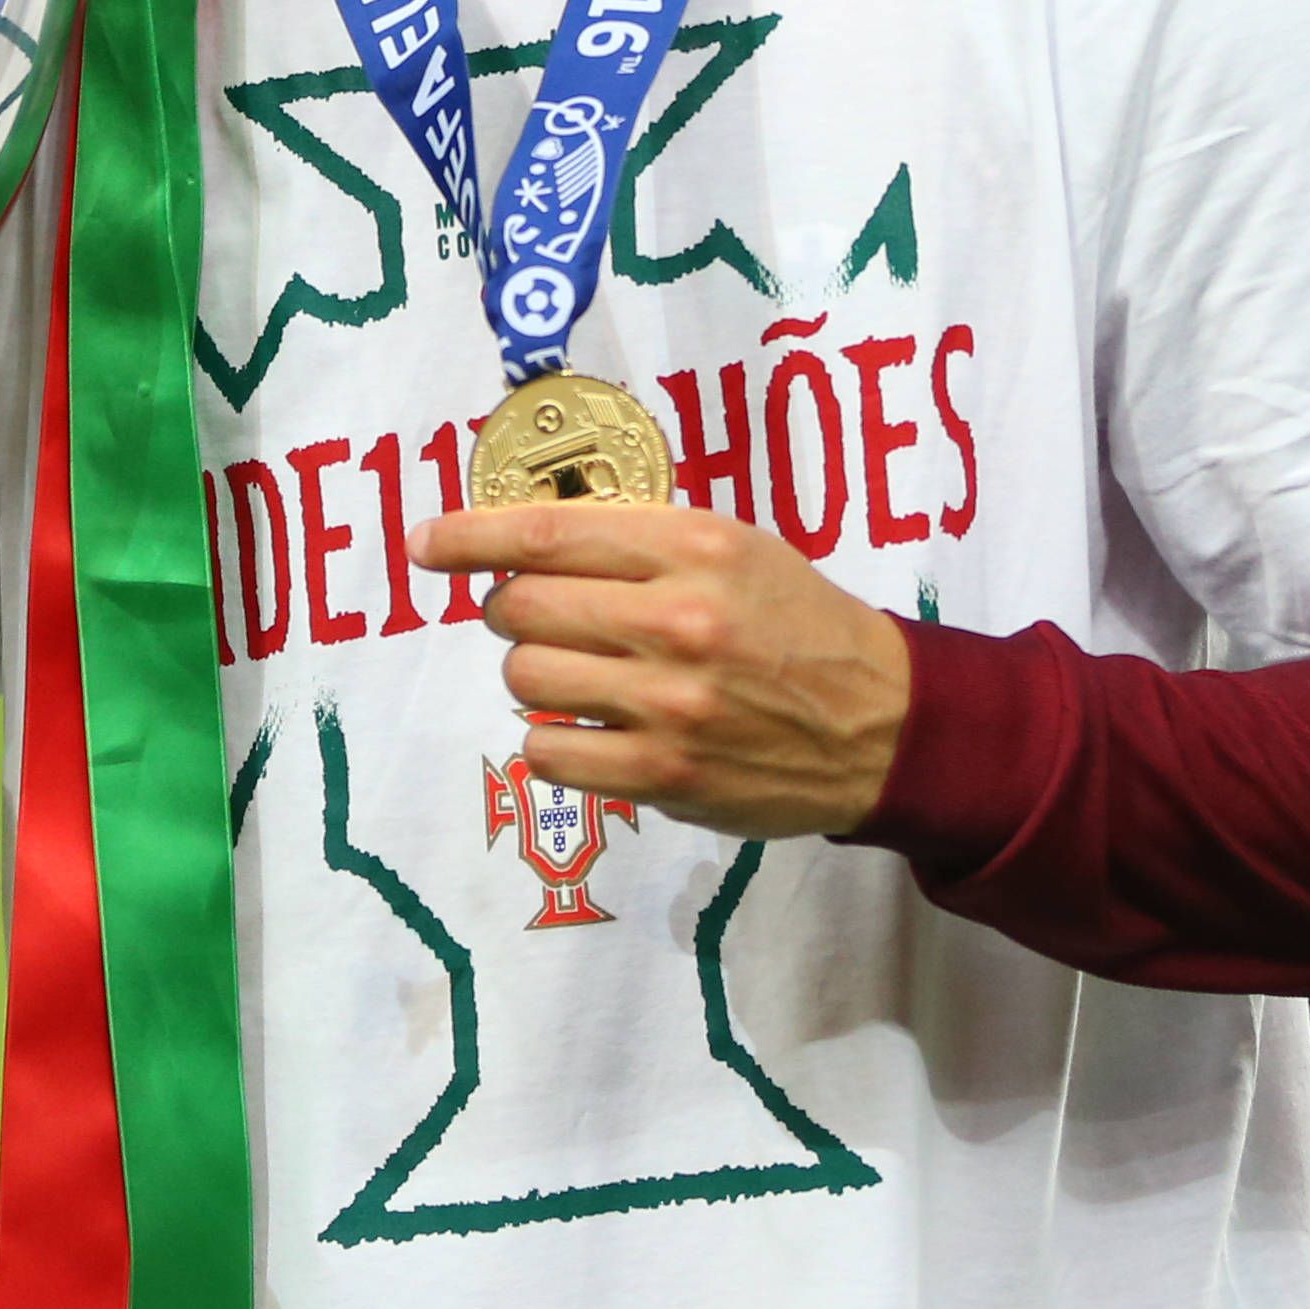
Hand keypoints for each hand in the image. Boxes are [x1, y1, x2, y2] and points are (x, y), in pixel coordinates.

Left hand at [410, 504, 912, 837]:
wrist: (882, 723)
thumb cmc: (797, 623)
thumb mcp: (734, 547)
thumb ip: (639, 539)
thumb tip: (527, 541)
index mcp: (694, 548)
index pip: (548, 533)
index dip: (470, 537)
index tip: (427, 546)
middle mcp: (677, 620)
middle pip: (521, 608)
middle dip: (513, 611)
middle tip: (545, 619)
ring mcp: (669, 704)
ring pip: (524, 680)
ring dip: (532, 675)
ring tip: (579, 675)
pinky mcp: (665, 774)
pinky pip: (548, 753)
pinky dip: (553, 740)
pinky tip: (590, 728)